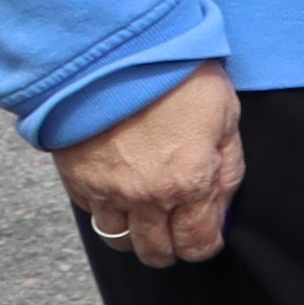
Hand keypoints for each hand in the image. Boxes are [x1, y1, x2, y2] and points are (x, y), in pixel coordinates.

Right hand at [57, 65, 241, 267]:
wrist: (115, 52)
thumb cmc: (177, 78)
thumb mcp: (226, 119)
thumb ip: (227, 171)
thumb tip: (222, 208)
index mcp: (188, 184)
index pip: (197, 245)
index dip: (206, 244)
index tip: (207, 234)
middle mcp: (145, 197)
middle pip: (156, 252)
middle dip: (171, 248)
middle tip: (177, 230)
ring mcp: (106, 190)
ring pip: (119, 240)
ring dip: (135, 235)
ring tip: (146, 216)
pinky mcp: (76, 178)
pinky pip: (92, 213)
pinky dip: (106, 210)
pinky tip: (119, 191)